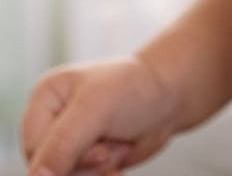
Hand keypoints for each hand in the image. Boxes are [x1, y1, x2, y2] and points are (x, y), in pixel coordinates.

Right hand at [22, 56, 177, 175]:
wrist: (171, 96)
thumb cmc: (135, 89)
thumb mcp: (96, 110)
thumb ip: (62, 144)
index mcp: (46, 96)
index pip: (34, 147)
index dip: (62, 157)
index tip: (97, 148)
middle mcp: (53, 118)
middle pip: (49, 167)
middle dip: (85, 164)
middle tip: (107, 150)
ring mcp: (71, 139)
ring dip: (97, 171)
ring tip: (117, 147)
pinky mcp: (87, 157)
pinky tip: (118, 169)